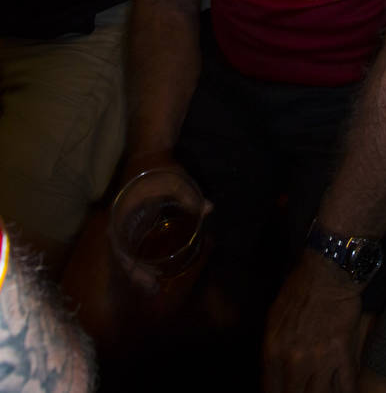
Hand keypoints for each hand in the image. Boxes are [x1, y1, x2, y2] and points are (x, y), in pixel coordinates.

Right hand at [109, 157, 209, 296]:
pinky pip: (130, 246)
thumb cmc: (159, 169)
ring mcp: (123, 224)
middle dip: (136, 276)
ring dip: (137, 270)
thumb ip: (190, 196)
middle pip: (122, 257)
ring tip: (154, 286)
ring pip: (125, 254)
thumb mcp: (175, 179)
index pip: (121, 250)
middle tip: (154, 289)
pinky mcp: (131, 224)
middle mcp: (118, 223)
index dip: (133, 270)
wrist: (148, 154)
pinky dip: (139, 260)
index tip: (149, 282)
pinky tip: (153, 268)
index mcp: (123, 215)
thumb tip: (209, 209)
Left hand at [263, 250, 362, 392]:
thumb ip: (273, 350)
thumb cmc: (300, 289)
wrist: (328, 271)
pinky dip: (347, 391)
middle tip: (308, 389)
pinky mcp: (343, 352)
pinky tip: (347, 391)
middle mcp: (293, 360)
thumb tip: (275, 376)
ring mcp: (319, 358)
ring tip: (325, 389)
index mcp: (272, 352)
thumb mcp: (274, 318)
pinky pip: (347, 386)